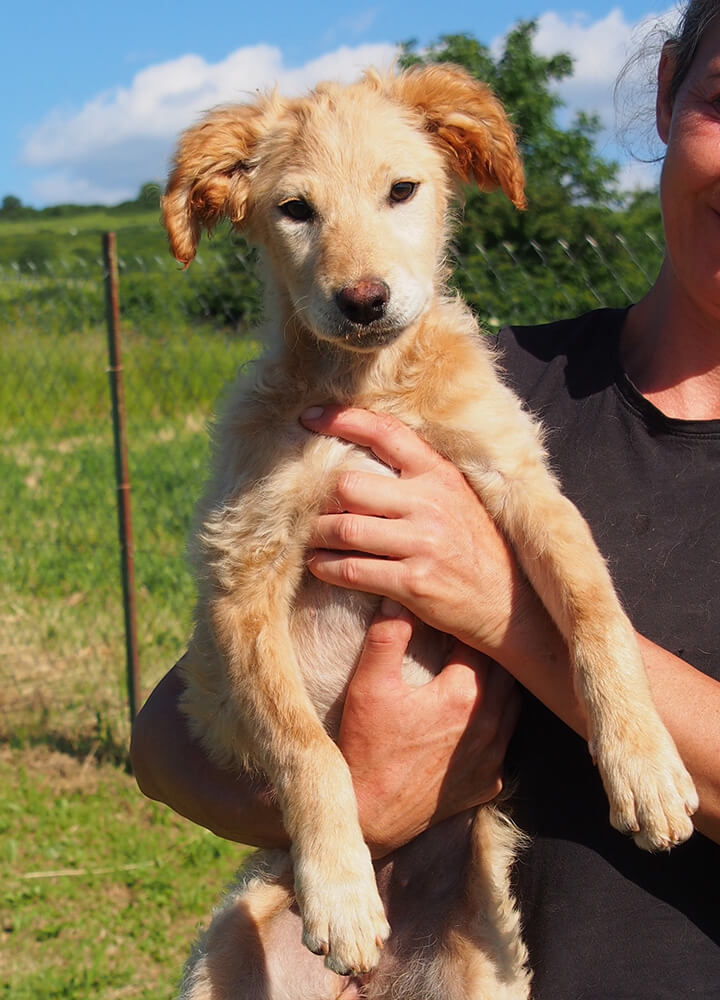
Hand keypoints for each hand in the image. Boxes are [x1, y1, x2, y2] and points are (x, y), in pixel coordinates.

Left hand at [302, 405, 539, 659]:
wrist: (508, 603)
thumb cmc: (474, 547)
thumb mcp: (457, 498)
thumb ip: (418, 476)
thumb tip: (363, 455)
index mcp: (439, 475)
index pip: (385, 432)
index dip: (343, 420)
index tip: (310, 417)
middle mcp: (430, 503)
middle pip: (349, 485)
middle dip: (322, 500)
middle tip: (312, 510)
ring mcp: (422, 543)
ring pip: (343, 529)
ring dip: (317, 536)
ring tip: (312, 539)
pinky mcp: (413, 582)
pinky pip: (352, 570)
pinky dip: (326, 568)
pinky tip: (320, 567)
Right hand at [341, 601, 520, 856]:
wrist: (371, 816)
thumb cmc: (368, 748)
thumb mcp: (369, 686)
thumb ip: (386, 637)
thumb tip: (398, 599)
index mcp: (463, 694)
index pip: (478, 642)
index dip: (466, 623)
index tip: (456, 609)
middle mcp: (489, 723)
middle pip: (504, 670)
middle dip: (490, 648)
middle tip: (475, 629)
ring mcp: (493, 756)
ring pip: (513, 704)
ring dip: (500, 683)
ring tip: (484, 663)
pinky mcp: (489, 781)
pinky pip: (507, 742)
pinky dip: (499, 721)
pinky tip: (483, 712)